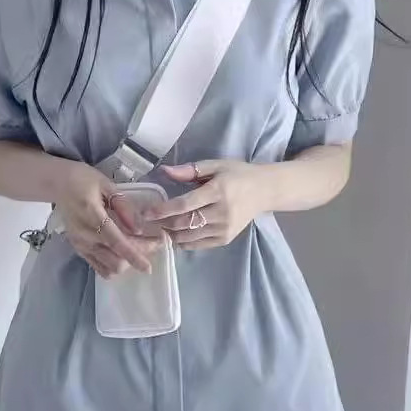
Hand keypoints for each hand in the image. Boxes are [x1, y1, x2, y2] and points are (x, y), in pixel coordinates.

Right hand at [52, 163, 162, 277]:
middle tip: (154, 242)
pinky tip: (125, 254)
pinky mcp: (79, 249)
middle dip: (138, 255)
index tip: (148, 267)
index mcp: (92, 216)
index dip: (134, 256)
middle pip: (116, 259)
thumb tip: (139, 228)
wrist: (57, 184)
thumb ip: (123, 206)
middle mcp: (84, 236)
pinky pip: (99, 267)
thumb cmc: (83, 180)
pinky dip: (114, 265)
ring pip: (109, 267)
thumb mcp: (106, 185)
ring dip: (127, 262)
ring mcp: (80, 245)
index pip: (116, 242)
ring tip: (140, 247)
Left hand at [143, 159, 268, 249]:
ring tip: (157, 229)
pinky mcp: (225, 239)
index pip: (185, 204)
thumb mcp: (215, 165)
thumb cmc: (237, 175)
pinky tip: (173, 236)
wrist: (264, 191)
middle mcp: (221, 212)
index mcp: (218, 191)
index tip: (146, 212)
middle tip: (147, 222)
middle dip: (162, 224)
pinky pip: (198, 245)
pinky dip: (183, 242)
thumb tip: (164, 171)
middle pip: (184, 223)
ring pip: (189, 237)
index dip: (163, 210)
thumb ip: (189, 170)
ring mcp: (224, 228)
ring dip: (170, 235)